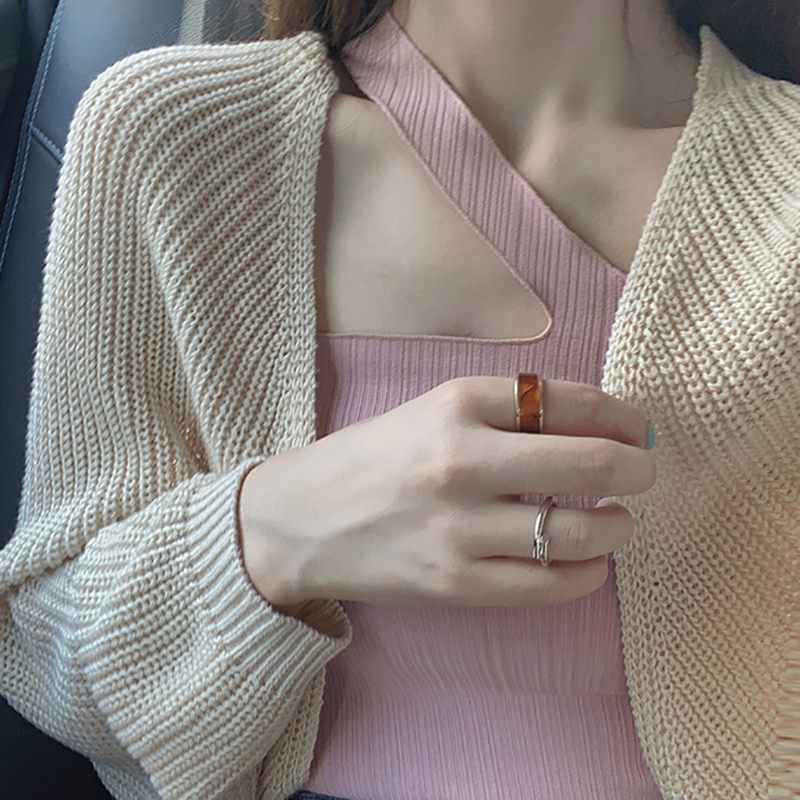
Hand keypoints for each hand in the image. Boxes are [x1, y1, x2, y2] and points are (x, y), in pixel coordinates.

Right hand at [238, 376, 654, 609]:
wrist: (304, 520)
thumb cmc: (374, 458)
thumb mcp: (431, 410)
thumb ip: (507, 411)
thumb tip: (599, 423)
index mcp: (456, 404)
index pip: (566, 400)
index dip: (619, 414)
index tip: (636, 427)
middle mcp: (461, 462)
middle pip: (588, 462)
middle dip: (636, 467)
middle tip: (644, 472)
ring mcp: (460, 529)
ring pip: (580, 530)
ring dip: (619, 525)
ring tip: (618, 520)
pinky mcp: (456, 584)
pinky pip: (550, 584)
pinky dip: (588, 573)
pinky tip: (589, 562)